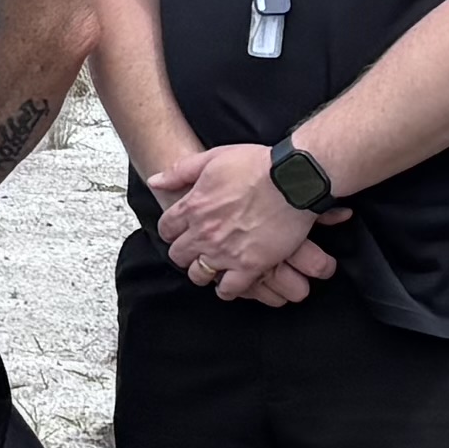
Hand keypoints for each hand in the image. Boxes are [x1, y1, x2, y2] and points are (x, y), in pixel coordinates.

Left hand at [148, 144, 339, 306]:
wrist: (293, 179)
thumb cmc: (258, 165)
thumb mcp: (213, 158)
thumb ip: (180, 172)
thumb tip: (155, 181)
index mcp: (193, 207)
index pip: (167, 229)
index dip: (172, 231)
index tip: (180, 232)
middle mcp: (204, 232)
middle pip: (179, 255)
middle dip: (185, 253)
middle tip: (195, 250)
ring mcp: (225, 251)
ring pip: (199, 275)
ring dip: (202, 271)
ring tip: (211, 267)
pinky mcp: (250, 266)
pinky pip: (229, 289)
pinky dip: (227, 289)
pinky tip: (230, 283)